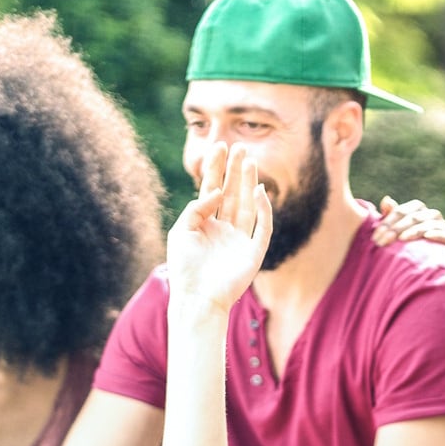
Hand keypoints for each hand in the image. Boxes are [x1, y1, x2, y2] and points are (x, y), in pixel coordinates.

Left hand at [167, 143, 273, 310]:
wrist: (197, 297)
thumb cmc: (184, 267)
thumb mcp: (181, 230)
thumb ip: (197, 208)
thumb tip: (216, 192)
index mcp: (206, 224)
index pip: (213, 190)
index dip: (216, 169)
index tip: (219, 147)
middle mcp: (225, 229)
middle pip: (233, 193)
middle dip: (236, 171)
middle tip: (241, 147)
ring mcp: (241, 240)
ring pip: (248, 205)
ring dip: (250, 183)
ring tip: (251, 161)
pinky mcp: (254, 253)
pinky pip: (262, 227)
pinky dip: (264, 210)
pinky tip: (259, 191)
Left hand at [374, 197, 444, 248]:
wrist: (430, 265)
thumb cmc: (409, 246)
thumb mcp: (396, 232)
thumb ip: (390, 216)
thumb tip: (386, 200)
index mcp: (418, 210)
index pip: (403, 210)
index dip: (388, 222)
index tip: (376, 236)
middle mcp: (432, 215)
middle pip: (414, 217)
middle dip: (397, 228)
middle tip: (384, 241)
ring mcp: (443, 226)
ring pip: (429, 223)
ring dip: (415, 230)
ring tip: (402, 239)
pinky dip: (437, 234)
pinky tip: (427, 237)